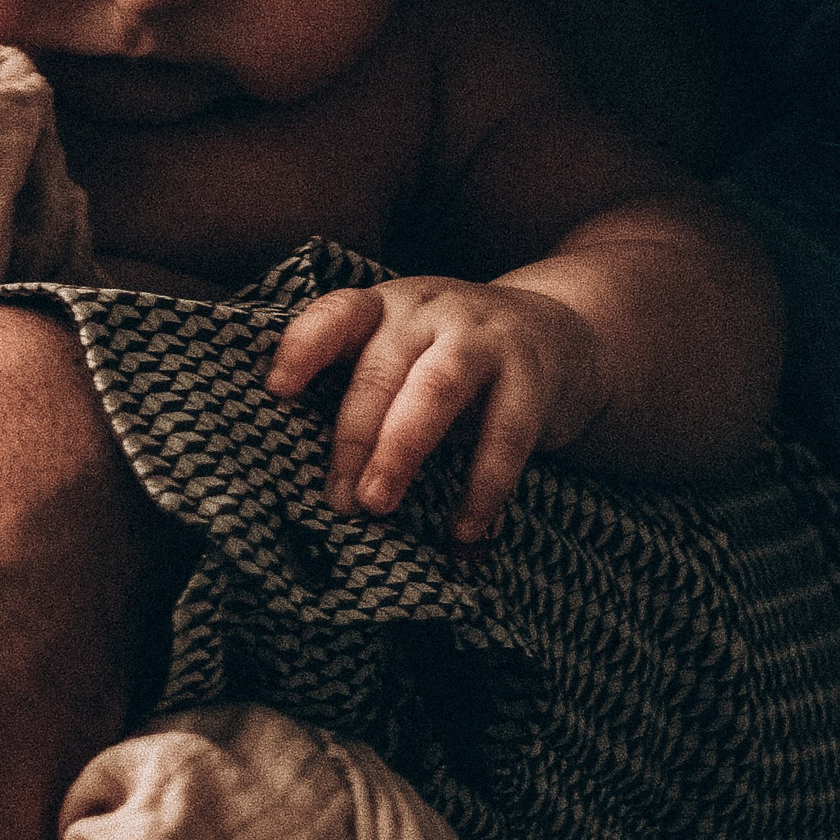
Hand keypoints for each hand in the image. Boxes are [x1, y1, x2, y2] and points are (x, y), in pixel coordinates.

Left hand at [267, 275, 603, 542]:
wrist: (563, 336)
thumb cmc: (454, 361)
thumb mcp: (406, 356)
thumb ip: (361, 396)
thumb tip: (318, 486)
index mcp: (386, 309)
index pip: (337, 315)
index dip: (304, 347)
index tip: (277, 389)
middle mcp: (430, 314)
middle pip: (381, 367)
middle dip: (353, 435)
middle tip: (337, 499)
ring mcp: (484, 339)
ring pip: (436, 387)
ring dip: (402, 449)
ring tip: (377, 504)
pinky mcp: (532, 378)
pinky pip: (506, 434)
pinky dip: (483, 488)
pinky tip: (464, 530)